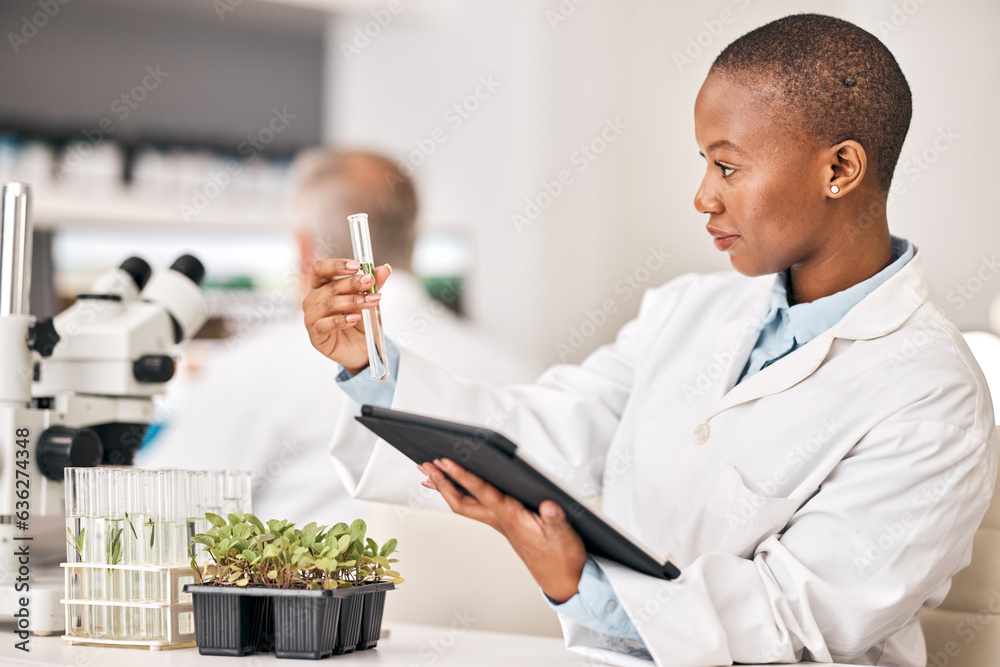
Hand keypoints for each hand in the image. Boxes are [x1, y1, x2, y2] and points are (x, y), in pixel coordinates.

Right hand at [303, 259, 390, 374]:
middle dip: (352, 282)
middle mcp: (313, 300)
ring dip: (352, 301)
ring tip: (371, 301)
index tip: (357, 265)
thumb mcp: (368, 301)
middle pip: (330, 286)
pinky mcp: (315, 336)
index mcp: (322, 287)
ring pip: (329, 304)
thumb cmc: (358, 323)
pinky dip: (341, 320)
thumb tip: (385, 268)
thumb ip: (373, 284)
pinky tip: (354, 318)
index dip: (337, 265)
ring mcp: (311, 318)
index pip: (321, 269)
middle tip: (370, 281)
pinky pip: (325, 325)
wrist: (361, 350)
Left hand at [419, 458, 586, 603]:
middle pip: (461, 501)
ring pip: (464, 504)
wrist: (563, 579)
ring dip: (446, 488)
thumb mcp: (564, 536)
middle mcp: (499, 519)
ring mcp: (499, 523)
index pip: (481, 492)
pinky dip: (460, 494)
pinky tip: (455, 489)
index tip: (445, 462)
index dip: (462, 476)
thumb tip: (549, 506)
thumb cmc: (561, 557)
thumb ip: (556, 520)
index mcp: (511, 517)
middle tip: (424, 465)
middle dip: (441, 482)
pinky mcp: (504, 524)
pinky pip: (474, 506)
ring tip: (429, 474)